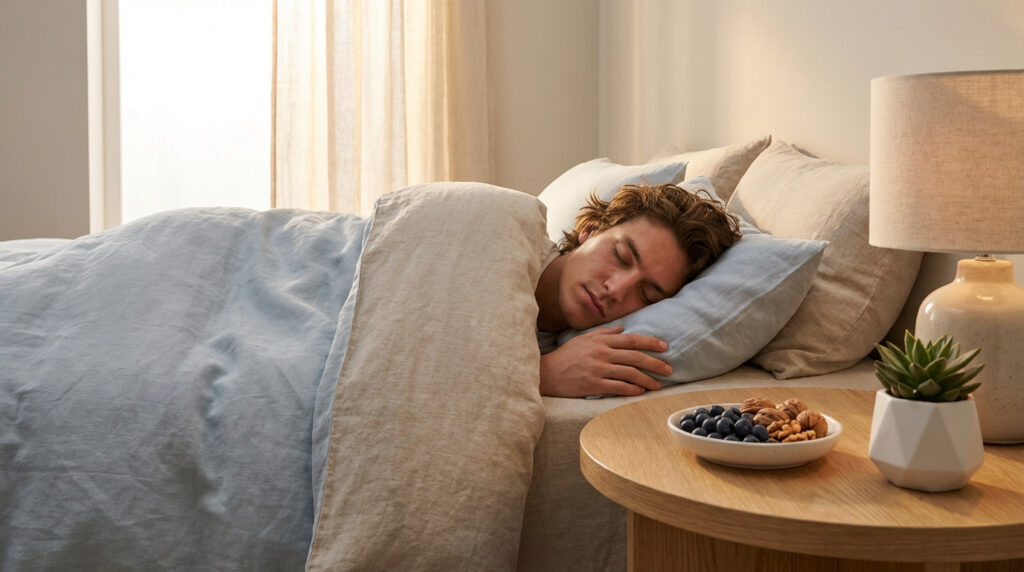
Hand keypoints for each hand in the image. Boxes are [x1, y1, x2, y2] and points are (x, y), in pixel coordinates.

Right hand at [539, 326, 671, 397]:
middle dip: (655, 363)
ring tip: (657, 385)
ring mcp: (598, 369)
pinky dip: (632, 389)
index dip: (650, 343)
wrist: (547, 373)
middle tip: (669, 370)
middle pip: (635, 357)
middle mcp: (602, 353)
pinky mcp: (594, 385)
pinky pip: (618, 387)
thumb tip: (622, 328)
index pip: (631, 339)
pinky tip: (640, 392)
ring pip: (630, 373)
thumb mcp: (583, 339)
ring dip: (647, 380)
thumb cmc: (565, 356)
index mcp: (601, 341)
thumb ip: (603, 333)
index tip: (664, 347)